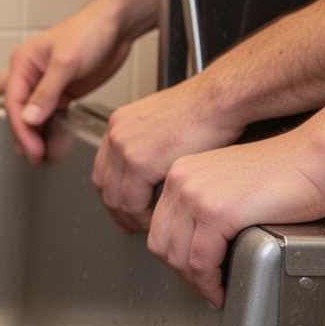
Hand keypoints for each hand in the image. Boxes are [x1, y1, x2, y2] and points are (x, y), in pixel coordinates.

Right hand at [0, 3, 134, 164]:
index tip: (31, 148)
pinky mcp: (63, 90)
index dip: (21, 129)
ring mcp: (46, 83)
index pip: (13, 103)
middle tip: (31, 156)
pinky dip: (48, 127)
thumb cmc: (90, 30)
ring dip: (32, 133)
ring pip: (30, 113)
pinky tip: (48, 139)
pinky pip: (49, 113)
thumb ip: (46, 92)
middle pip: (16, 110)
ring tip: (36, 154)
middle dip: (22, 135)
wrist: (117, 25)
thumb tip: (29, 118)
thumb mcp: (65, 62)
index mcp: (22, 62)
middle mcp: (30, 73)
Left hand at [92, 78, 245, 233]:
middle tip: (129, 224)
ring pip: (115, 196)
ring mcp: (124, 147)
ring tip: (147, 226)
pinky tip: (156, 220)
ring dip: (129, 216)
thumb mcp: (164, 123)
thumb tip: (150, 166)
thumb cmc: (204, 110)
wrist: (220, 99)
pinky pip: (131, 200)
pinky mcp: (139, 161)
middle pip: (104, 184)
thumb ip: (150, 143)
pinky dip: (141, 215)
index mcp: (120, 124)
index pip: (104, 168)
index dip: (112, 192)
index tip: (121, 208)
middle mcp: (116, 134)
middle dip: (116, 209)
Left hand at [148, 138, 324, 308]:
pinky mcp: (216, 212)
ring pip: (179, 257)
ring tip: (215, 292)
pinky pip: (202, 261)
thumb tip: (199, 239)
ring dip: (196, 283)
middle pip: (162, 244)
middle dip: (182, 273)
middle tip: (205, 287)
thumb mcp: (229, 182)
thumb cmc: (287, 171)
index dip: (174, 257)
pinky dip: (210, 283)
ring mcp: (195, 195)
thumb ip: (208, 203)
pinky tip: (222, 290)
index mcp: (181, 172)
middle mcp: (181, 180)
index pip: (159, 226)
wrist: (315, 158)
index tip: (191, 271)